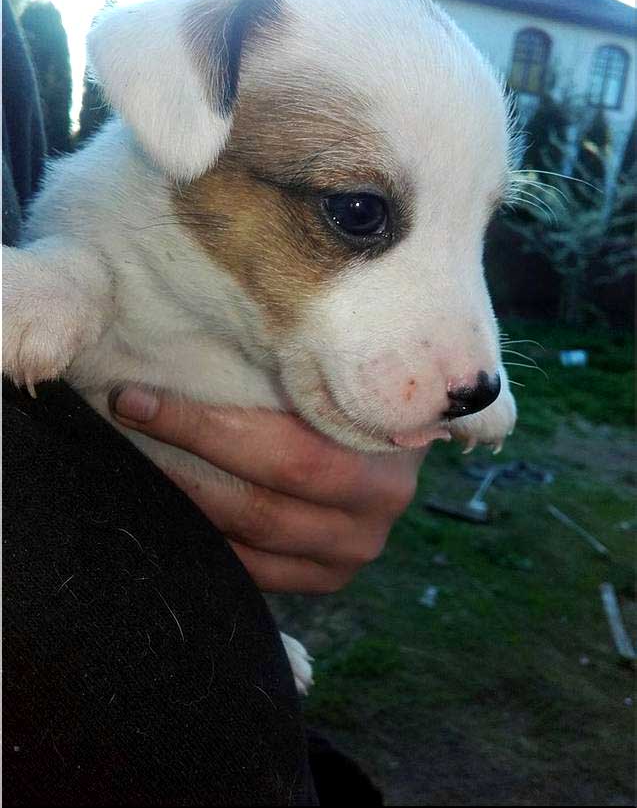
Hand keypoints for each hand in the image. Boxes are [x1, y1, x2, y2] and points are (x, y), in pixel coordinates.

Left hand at [110, 387, 424, 592]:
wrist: (403, 426)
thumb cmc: (362, 382)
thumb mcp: (342, 364)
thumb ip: (296, 363)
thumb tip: (199, 336)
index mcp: (385, 454)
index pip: (283, 454)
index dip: (200, 430)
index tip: (134, 399)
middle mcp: (376, 512)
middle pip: (260, 505)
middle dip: (182, 469)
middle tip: (124, 430)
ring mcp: (354, 552)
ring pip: (252, 542)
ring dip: (186, 507)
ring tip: (137, 468)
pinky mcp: (330, 576)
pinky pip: (257, 572)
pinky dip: (211, 542)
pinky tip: (176, 508)